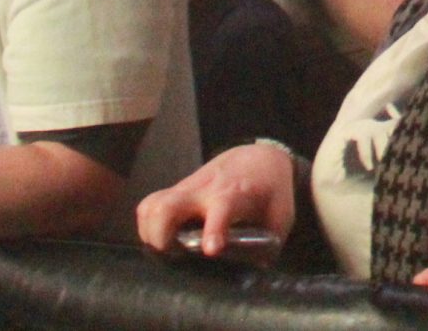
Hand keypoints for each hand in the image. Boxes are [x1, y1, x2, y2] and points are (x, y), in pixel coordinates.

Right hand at [136, 142, 297, 257]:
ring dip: (149, 233)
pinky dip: (146, 226)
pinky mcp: (175, 192)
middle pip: (167, 206)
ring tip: (164, 250)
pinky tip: (160, 240)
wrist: (258, 157)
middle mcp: (204, 190)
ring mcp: (185, 189)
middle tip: (172, 255)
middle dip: (160, 236)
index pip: (222, 208)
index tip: (211, 249)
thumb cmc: (270, 190)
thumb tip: (257, 270)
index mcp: (235, 195)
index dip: (215, 228)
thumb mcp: (281, 215)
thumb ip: (271, 243)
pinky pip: (148, 206)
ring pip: (151, 205)